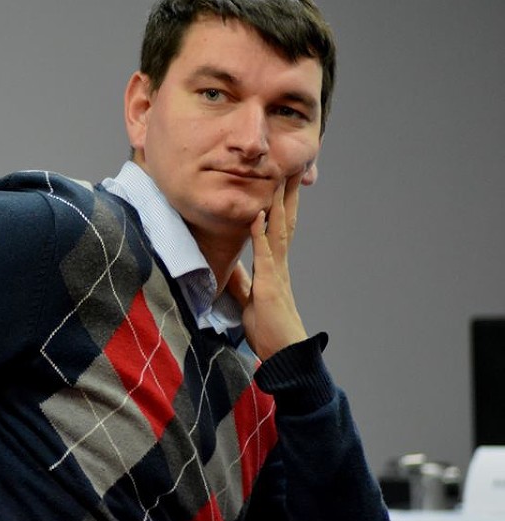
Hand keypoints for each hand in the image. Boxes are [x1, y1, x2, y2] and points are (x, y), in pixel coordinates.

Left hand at [226, 174, 307, 360]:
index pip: (276, 227)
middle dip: (285, 193)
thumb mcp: (248, 301)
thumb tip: (231, 267)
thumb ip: (241, 282)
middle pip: (283, 220)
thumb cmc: (268, 331)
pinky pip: (265, 253)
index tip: (278, 181)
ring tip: (278, 176)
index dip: (277, 204)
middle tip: (288, 165)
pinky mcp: (271, 284)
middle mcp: (279, 264)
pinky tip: (257, 213)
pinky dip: (260, 232)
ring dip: (277, 202)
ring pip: (279, 229)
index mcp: (274, 266)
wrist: (283, 355)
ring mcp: (277, 272)